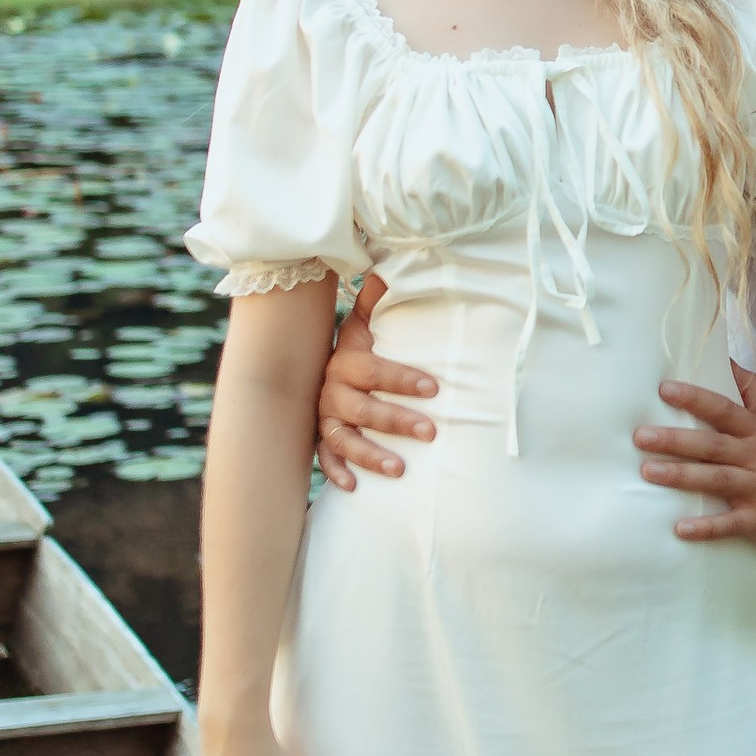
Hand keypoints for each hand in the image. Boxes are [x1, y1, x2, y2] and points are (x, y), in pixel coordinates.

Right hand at [317, 269, 436, 487]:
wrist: (321, 367)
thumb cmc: (360, 345)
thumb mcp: (366, 321)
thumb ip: (379, 298)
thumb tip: (391, 267)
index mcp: (346, 361)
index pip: (373, 370)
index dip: (402, 379)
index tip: (434, 388)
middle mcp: (332, 390)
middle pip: (360, 408)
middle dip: (395, 420)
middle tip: (430, 431)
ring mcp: (325, 416)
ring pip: (343, 438)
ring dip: (370, 454)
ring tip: (399, 470)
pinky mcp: (321, 438)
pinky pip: (324, 458)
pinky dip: (335, 472)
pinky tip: (353, 488)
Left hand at [634, 364, 755, 547]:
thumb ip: (753, 391)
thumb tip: (729, 359)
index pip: (723, 409)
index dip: (695, 398)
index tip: (664, 389)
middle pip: (712, 445)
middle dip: (676, 440)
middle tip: (641, 436)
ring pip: (717, 480)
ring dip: (683, 476)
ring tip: (649, 472)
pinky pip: (731, 524)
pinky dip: (707, 527)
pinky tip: (681, 528)